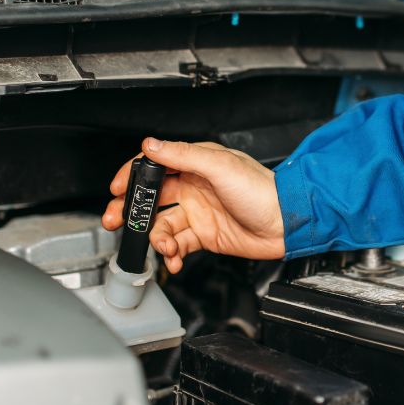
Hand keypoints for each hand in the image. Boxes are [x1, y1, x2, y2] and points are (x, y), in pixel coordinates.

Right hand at [102, 137, 284, 272]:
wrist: (287, 224)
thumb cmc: (263, 190)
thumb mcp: (220, 166)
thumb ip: (183, 155)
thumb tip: (151, 145)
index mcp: (196, 164)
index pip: (154, 166)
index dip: (132, 177)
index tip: (116, 189)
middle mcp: (194, 187)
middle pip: (152, 198)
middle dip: (131, 211)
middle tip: (116, 222)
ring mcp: (198, 212)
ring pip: (162, 225)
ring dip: (155, 238)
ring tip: (162, 247)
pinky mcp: (205, 235)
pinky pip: (178, 245)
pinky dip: (171, 254)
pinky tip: (173, 259)